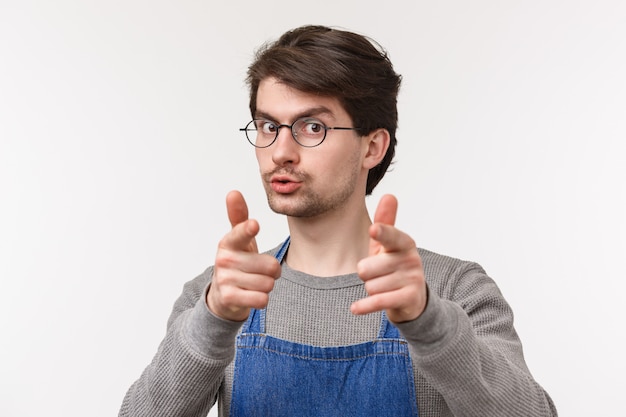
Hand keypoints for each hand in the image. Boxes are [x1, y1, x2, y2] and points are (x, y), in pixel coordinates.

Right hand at [206, 190, 280, 321]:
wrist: (223, 295)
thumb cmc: (238, 262)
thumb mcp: (239, 240)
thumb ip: (238, 216)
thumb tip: (233, 192)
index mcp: (228, 242)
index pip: (240, 233)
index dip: (248, 230)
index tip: (254, 225)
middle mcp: (224, 259)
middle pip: (271, 266)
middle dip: (271, 271)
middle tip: (258, 271)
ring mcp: (224, 279)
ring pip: (268, 283)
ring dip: (266, 285)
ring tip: (253, 283)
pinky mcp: (228, 298)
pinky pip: (261, 299)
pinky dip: (261, 299)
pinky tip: (250, 295)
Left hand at [351, 194, 426, 322]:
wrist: (412, 299)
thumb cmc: (393, 267)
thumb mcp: (387, 246)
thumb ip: (385, 222)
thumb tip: (389, 195)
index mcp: (405, 242)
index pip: (391, 236)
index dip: (381, 233)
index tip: (373, 230)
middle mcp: (411, 259)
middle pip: (367, 268)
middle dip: (365, 274)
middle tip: (377, 274)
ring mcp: (413, 279)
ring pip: (371, 285)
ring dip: (371, 289)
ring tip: (383, 287)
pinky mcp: (409, 298)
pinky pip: (378, 301)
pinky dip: (365, 306)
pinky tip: (355, 308)